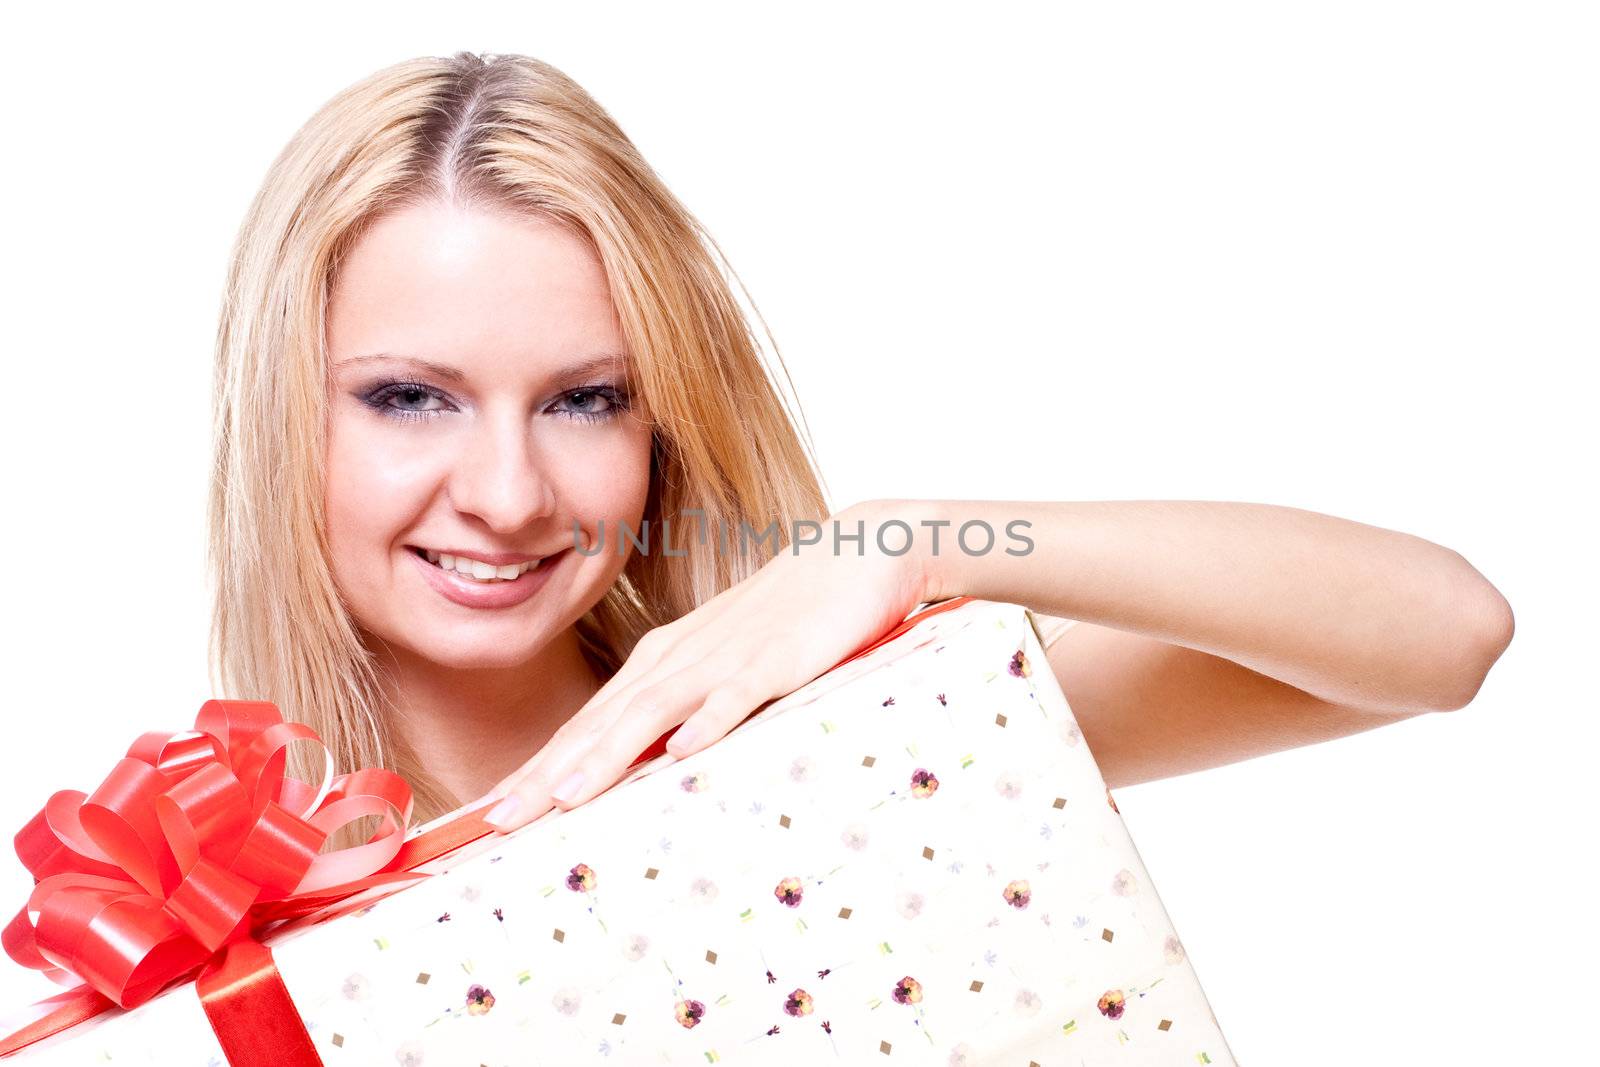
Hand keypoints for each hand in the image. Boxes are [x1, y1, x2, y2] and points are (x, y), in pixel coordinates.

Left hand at [473, 500, 932, 831]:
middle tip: (494, 822)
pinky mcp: (778, 657)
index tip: (489, 813)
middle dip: (546, 774)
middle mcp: (679, 658)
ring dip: (607, 755)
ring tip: (566, 799)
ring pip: (653, 711)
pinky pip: (738, 694)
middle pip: (601, 723)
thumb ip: (682, 707)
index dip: (537, 768)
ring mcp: (726, 657)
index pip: (586, 723)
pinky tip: (685, 752)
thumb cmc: (788, 613)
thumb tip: (648, 765)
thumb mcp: (723, 663)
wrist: (856, 552)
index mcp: (661, 661)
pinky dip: (708, 722)